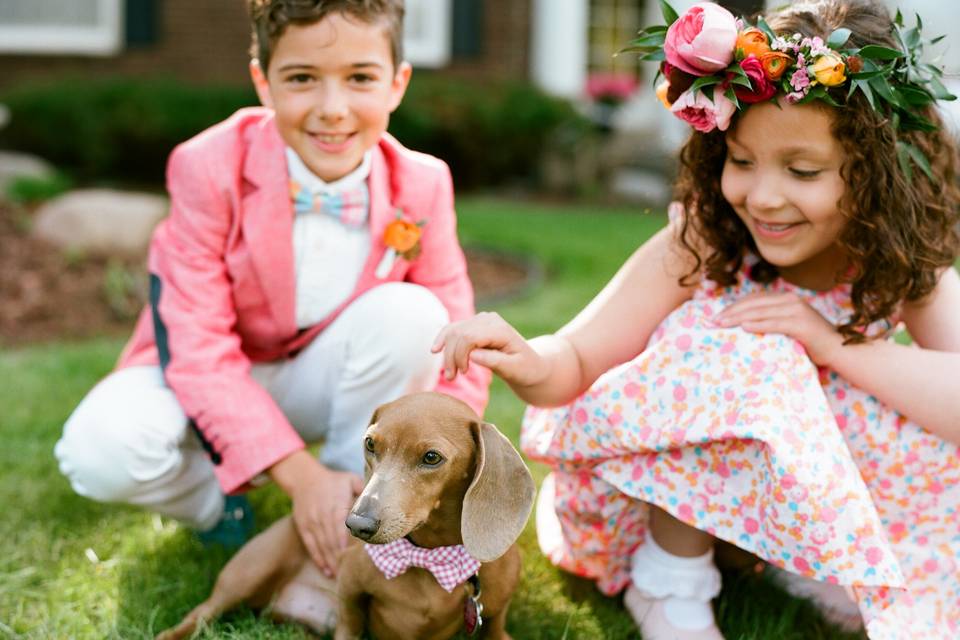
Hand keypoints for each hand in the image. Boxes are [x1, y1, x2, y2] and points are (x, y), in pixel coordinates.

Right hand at [269, 451, 363, 576]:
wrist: (305, 478)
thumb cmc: (334, 480)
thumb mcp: (351, 480)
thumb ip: (364, 491)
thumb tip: (382, 502)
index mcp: (336, 505)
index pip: (341, 528)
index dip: (347, 544)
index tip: (355, 558)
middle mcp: (322, 516)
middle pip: (332, 541)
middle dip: (342, 559)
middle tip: (353, 574)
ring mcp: (312, 523)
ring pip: (322, 547)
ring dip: (332, 563)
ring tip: (342, 577)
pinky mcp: (304, 528)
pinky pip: (311, 547)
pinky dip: (319, 560)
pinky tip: (327, 571)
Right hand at [432, 311, 548, 387]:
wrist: (532, 365)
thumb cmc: (525, 369)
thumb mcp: (515, 370)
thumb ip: (495, 362)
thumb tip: (473, 355)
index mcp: (500, 329)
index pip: (469, 337)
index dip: (460, 355)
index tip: (463, 373)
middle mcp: (489, 319)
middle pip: (458, 333)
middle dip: (451, 356)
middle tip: (452, 378)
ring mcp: (481, 319)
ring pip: (453, 331)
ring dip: (446, 352)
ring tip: (449, 374)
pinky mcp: (474, 325)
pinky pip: (454, 329)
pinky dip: (443, 339)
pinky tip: (435, 350)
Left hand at [712, 292, 843, 365]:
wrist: (839, 348)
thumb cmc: (811, 341)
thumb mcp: (788, 326)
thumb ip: (771, 320)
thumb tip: (743, 326)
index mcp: (786, 298)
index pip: (754, 299)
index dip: (734, 306)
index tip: (718, 315)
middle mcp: (791, 300)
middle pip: (754, 304)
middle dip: (731, 312)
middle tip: (713, 321)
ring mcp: (797, 311)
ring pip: (761, 312)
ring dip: (738, 318)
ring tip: (722, 324)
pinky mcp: (801, 324)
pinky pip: (774, 323)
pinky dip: (758, 325)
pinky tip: (743, 328)